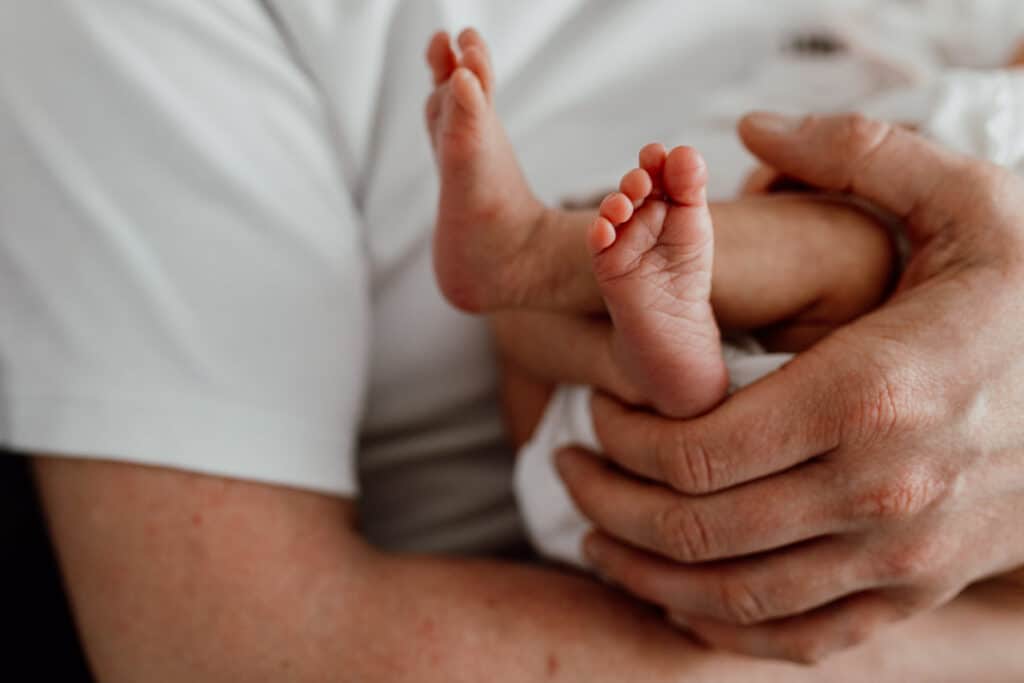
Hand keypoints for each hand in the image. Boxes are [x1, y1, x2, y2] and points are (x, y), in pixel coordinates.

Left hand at [557, 112, 1023, 662]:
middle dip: (608, 500)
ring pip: (731, 597)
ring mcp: (900, 559)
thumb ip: (861, 153)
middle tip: (568, 465)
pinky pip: (795, 639)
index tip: (595, 404)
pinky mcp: (914, 594)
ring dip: (642, 571)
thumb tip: (753, 124)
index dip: (620, 435)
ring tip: (593, 535)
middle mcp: (880, 493)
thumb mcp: (970, 205)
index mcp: (871, 394)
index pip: (694, 445)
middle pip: (695, 527)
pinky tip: (674, 596)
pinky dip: (718, 627)